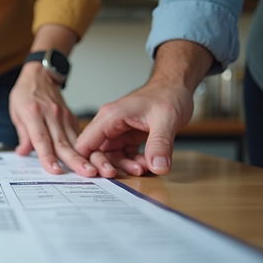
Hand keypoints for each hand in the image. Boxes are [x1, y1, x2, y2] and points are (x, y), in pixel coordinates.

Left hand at [9, 62, 103, 176]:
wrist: (40, 75)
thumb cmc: (26, 93)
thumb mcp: (16, 112)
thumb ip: (22, 134)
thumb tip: (23, 152)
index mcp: (33, 113)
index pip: (41, 139)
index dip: (48, 156)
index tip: (54, 170)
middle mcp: (51, 115)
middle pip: (63, 142)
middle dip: (75, 160)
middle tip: (86, 174)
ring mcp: (63, 116)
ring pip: (75, 140)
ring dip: (86, 156)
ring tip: (95, 170)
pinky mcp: (71, 118)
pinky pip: (78, 136)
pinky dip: (86, 149)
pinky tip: (94, 161)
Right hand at [75, 78, 194, 176]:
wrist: (177, 86)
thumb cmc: (168, 94)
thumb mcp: (166, 119)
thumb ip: (160, 144)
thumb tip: (158, 167)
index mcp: (110, 116)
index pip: (85, 143)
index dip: (85, 161)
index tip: (95, 175)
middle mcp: (110, 124)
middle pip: (96, 152)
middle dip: (106, 166)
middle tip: (117, 176)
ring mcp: (119, 131)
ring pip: (112, 156)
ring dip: (124, 166)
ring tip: (143, 168)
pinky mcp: (129, 137)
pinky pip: (125, 155)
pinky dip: (134, 162)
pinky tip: (148, 163)